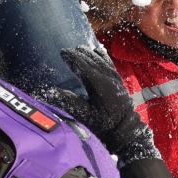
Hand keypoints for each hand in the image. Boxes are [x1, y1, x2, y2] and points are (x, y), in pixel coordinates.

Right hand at [58, 47, 159, 164]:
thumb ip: (69, 102)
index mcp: (98, 84)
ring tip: (79, 49)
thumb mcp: (84, 115)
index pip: (83, 65)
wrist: (126, 128)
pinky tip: (97, 51)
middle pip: (91, 59)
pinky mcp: (118, 79)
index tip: (62, 53)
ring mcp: (114, 76)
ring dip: (89, 53)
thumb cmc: (104, 124)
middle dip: (78, 54)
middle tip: (67, 51)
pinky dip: (101, 55)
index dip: (72, 57)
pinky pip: (109, 62)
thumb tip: (51, 91)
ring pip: (100, 59)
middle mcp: (107, 77)